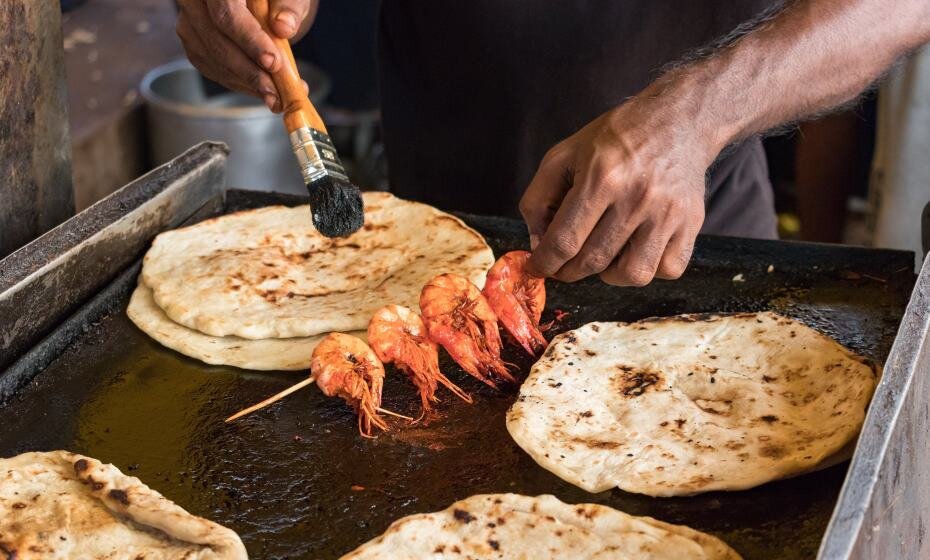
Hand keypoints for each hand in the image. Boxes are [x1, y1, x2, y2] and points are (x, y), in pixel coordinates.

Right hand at [176, 0, 315, 111]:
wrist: (262, 1)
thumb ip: (289, 7)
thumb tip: (284, 28)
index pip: (227, 12)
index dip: (249, 40)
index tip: (273, 63)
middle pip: (216, 38)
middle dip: (249, 71)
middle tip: (276, 92)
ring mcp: (188, 20)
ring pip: (211, 57)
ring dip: (244, 82)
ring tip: (275, 96)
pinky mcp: (192, 41)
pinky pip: (210, 67)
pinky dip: (236, 82)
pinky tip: (259, 89)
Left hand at [520, 93, 715, 286]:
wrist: (678, 121)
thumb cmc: (616, 139)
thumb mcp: (565, 154)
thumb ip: (539, 198)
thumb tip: (539, 244)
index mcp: (601, 177)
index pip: (564, 240)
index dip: (544, 263)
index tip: (537, 268)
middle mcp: (637, 197)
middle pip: (593, 260)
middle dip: (569, 271)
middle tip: (562, 266)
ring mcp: (668, 213)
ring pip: (633, 274)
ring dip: (609, 275)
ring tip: (602, 256)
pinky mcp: (692, 223)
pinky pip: (667, 269)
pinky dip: (647, 269)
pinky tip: (635, 249)